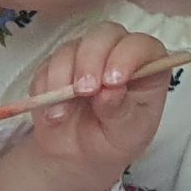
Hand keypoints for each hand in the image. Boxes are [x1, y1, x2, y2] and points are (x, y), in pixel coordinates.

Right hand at [0, 25, 175, 190]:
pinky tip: (53, 114)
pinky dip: (44, 91)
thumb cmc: (115, 140)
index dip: (126, 56)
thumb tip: (109, 91)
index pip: (141, 45)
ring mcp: (84, 57)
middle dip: (90, 61)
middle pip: (103, 35)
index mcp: (146, 67)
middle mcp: (115, 54)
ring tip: (62, 115)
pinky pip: (45, 68)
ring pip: (70, 49)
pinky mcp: (56, 67)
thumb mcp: (126, 133)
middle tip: (83, 92)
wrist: (80, 155)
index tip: (112, 81)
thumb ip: (121, 111)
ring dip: (62, 80)